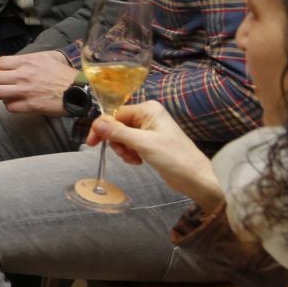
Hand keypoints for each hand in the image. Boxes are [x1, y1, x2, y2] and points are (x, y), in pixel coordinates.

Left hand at [0, 50, 73, 115]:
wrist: (78, 90)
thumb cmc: (62, 74)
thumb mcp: (46, 58)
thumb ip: (27, 59)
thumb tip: (10, 63)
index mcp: (27, 61)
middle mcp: (24, 75)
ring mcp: (26, 91)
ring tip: (5, 95)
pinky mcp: (30, 105)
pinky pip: (9, 107)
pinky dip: (10, 106)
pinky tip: (16, 103)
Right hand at [87, 101, 223, 211]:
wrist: (196, 177)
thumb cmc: (173, 158)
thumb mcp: (143, 144)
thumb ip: (118, 132)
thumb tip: (96, 122)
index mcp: (147, 109)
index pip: (115, 114)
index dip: (102, 129)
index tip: (91, 144)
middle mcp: (148, 115)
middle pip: (117, 125)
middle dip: (117, 142)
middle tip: (126, 154)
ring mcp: (150, 129)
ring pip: (122, 136)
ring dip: (124, 150)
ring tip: (135, 159)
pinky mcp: (151, 142)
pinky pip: (131, 144)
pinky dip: (130, 153)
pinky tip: (138, 161)